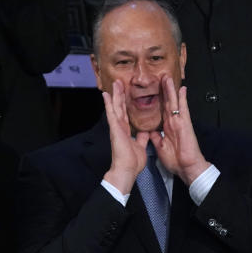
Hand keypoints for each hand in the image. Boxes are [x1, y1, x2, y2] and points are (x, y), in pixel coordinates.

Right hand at [102, 79, 149, 194]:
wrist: (127, 170)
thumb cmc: (132, 162)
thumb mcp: (141, 147)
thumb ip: (142, 138)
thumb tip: (146, 132)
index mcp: (126, 132)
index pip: (125, 114)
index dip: (125, 103)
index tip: (125, 93)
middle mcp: (120, 128)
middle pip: (119, 108)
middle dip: (119, 95)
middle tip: (119, 82)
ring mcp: (116, 128)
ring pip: (115, 107)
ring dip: (115, 95)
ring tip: (115, 83)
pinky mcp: (115, 129)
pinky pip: (111, 114)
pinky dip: (108, 104)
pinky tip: (105, 95)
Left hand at [151, 75, 209, 186]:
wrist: (186, 167)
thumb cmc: (176, 160)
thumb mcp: (160, 146)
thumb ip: (155, 137)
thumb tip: (148, 131)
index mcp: (167, 127)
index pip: (160, 110)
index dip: (156, 100)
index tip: (151, 91)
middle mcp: (173, 122)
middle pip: (167, 102)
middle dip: (163, 90)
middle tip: (159, 77)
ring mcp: (179, 122)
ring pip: (173, 102)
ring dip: (170, 90)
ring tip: (167, 78)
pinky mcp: (185, 124)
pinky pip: (183, 109)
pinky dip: (182, 99)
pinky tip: (181, 89)